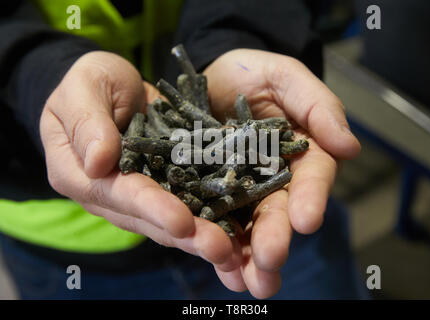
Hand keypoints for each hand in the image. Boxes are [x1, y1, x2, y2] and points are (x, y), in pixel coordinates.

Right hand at [40, 51, 235, 267]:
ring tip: (234, 249)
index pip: (119, 195)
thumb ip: (87, 122)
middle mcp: (111, 195)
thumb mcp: (82, 88)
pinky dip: (213, 213)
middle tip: (220, 250)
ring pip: (172, 218)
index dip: (151, 208)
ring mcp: (142, 192)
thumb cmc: (90, 82)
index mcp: (80, 175)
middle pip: (150, 219)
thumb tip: (98, 163)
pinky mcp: (167, 183)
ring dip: (203, 234)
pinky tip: (238, 228)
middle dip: (187, 235)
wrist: (114, 85)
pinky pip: (190, 200)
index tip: (182, 222)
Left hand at [204, 49, 360, 297]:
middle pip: (278, 210)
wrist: (210, 79)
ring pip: (248, 226)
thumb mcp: (285, 76)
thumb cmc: (253, 73)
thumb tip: (351, 145)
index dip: (310, 198)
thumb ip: (317, 105)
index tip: (307, 220)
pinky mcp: (210, 194)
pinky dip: (217, 244)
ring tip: (248, 282)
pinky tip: (219, 267)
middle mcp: (273, 178)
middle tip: (270, 261)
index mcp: (300, 152)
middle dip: (276, 236)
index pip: (311, 177)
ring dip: (248, 256)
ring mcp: (241, 189)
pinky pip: (214, 220)